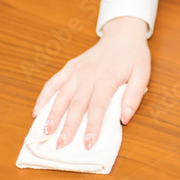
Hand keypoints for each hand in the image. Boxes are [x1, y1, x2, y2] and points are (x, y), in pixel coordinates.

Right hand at [30, 16, 149, 149]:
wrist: (122, 33)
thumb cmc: (133, 56)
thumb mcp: (142, 73)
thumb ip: (134, 96)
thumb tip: (125, 119)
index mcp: (107, 77)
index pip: (98, 106)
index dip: (92, 127)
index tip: (88, 145)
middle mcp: (89, 74)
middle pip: (76, 104)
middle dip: (68, 126)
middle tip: (60, 146)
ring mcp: (77, 70)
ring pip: (62, 95)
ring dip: (52, 114)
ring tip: (46, 133)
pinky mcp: (70, 66)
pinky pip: (53, 82)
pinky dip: (43, 96)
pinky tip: (36, 111)